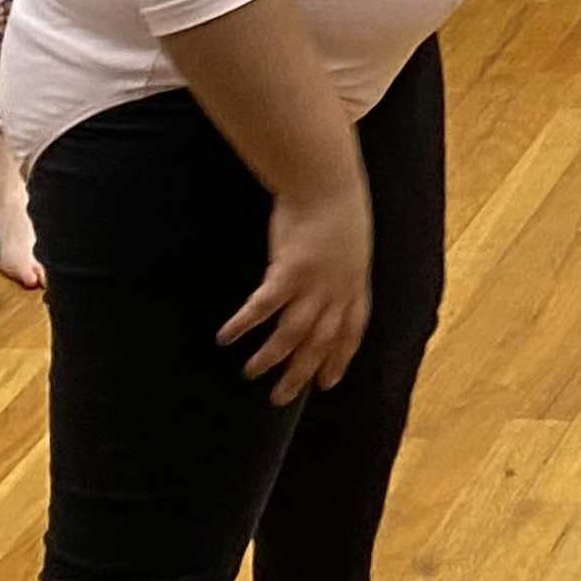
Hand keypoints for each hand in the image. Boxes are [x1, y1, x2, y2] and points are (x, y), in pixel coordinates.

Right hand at [219, 177, 373, 403]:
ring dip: (271, 358)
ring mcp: (314, 283)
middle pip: (320, 342)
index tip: (328, 383)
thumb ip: (341, 267)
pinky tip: (226, 337)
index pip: (352, 330)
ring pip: (292, 334)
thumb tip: (329, 281)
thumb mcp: (350, 242)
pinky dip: (244, 324)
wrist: (327, 182)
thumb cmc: (336, 207)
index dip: (340, 358)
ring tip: (251, 373)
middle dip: (301, 373)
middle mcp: (337, 289)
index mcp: (354, 282)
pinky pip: (263, 308)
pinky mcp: (289, 272)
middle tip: (280, 399)